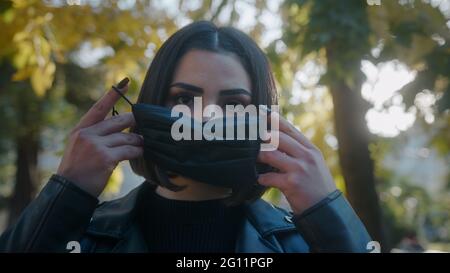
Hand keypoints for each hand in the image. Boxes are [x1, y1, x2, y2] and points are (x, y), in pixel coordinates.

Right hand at [57, 78, 142, 196]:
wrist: (70, 190)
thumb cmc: (78, 169)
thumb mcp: (80, 146)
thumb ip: (96, 135)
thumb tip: (121, 128)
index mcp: (81, 129)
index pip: (99, 107)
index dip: (113, 94)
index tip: (125, 82)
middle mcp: (87, 134)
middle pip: (119, 121)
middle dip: (134, 122)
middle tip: (143, 124)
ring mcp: (96, 145)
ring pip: (127, 137)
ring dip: (138, 141)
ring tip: (142, 144)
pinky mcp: (105, 158)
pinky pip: (129, 151)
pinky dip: (137, 151)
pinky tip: (140, 153)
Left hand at [257, 112, 336, 214]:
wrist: (326, 209)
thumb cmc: (316, 186)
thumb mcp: (313, 164)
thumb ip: (298, 151)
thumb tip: (277, 140)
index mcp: (310, 149)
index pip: (290, 130)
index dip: (275, 120)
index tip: (262, 114)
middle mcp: (306, 156)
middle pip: (278, 138)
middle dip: (261, 136)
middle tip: (249, 137)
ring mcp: (299, 169)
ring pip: (270, 154)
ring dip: (258, 156)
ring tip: (252, 158)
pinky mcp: (292, 183)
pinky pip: (269, 177)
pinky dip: (262, 178)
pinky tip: (259, 179)